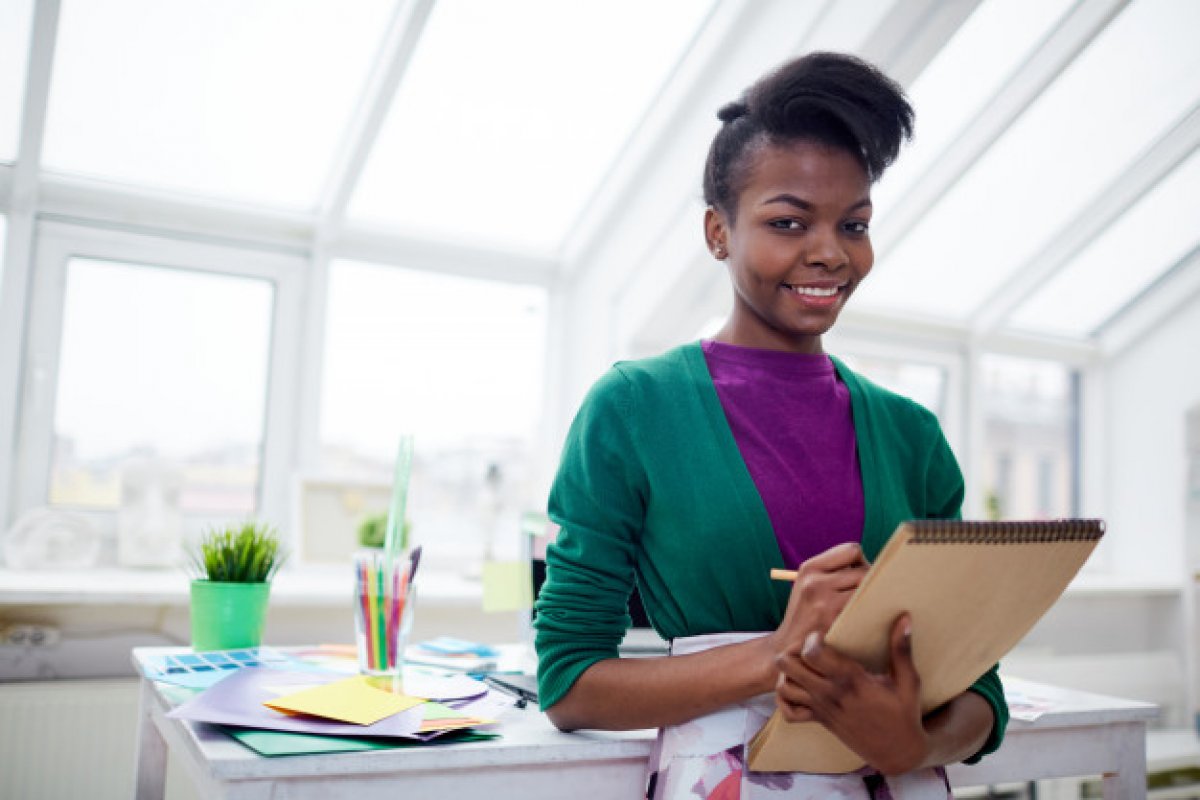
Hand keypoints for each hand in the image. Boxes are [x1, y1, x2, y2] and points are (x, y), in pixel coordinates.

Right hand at [768, 542, 867, 656]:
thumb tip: (877, 566)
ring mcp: (825, 605)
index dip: (860, 562)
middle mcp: (815, 584)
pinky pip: (865, 612)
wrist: (787, 647)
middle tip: (867, 596)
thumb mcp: (809, 584)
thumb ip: (835, 571)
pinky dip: (868, 616)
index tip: (858, 576)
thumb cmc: (807, 613)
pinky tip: (862, 622)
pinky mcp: (834, 625)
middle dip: (870, 583)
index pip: (852, 550)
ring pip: (867, 592)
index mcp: (809, 568)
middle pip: (865, 572)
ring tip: (865, 609)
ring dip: (872, 600)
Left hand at [775, 613, 928, 775]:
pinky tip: (800, 688)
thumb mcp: (908, 681)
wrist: (898, 752)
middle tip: (809, 646)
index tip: (825, 634)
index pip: (812, 653)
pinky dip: (788, 699)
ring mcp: (821, 709)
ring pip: (783, 686)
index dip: (813, 638)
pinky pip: (788, 712)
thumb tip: (905, 618)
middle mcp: (830, 694)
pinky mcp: (819, 721)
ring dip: (788, 672)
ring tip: (804, 664)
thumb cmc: (903, 713)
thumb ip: (902, 649)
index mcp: (850, 680)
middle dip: (794, 649)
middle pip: (788, 665)